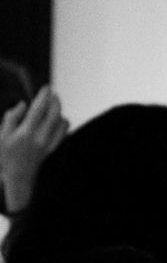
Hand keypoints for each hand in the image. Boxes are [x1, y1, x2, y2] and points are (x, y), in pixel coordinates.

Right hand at [0, 86, 68, 212]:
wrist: (17, 176)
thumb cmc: (5, 154)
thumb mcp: (1, 136)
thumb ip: (11, 118)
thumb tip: (23, 104)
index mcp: (25, 133)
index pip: (38, 109)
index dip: (43, 96)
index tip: (46, 87)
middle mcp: (40, 137)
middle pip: (54, 112)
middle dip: (55, 100)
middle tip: (52, 94)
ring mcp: (49, 143)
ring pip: (61, 120)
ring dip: (58, 111)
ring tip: (51, 107)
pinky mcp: (54, 147)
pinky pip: (63, 130)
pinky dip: (62, 121)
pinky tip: (55, 119)